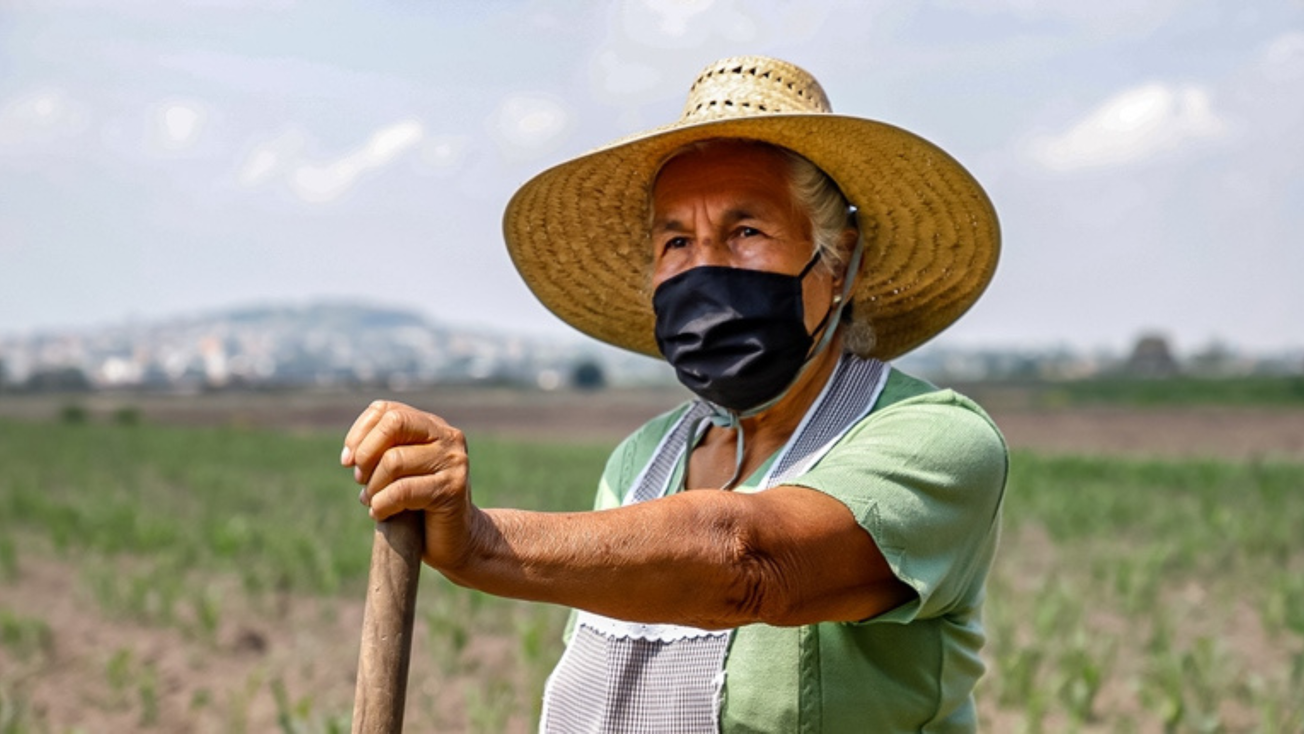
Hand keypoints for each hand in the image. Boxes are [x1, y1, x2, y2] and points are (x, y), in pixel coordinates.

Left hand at [340, 400, 479, 569]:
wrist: (456, 539)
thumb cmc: (420, 505)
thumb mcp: (400, 471)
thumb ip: (383, 452)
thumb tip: (350, 455)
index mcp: (431, 426)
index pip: (386, 410)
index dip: (359, 433)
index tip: (348, 461)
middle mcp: (447, 436)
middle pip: (393, 423)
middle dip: (366, 453)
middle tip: (360, 479)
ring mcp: (453, 461)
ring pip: (393, 461)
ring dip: (373, 487)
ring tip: (372, 501)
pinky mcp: (453, 489)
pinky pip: (402, 491)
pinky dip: (382, 505)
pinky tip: (381, 514)